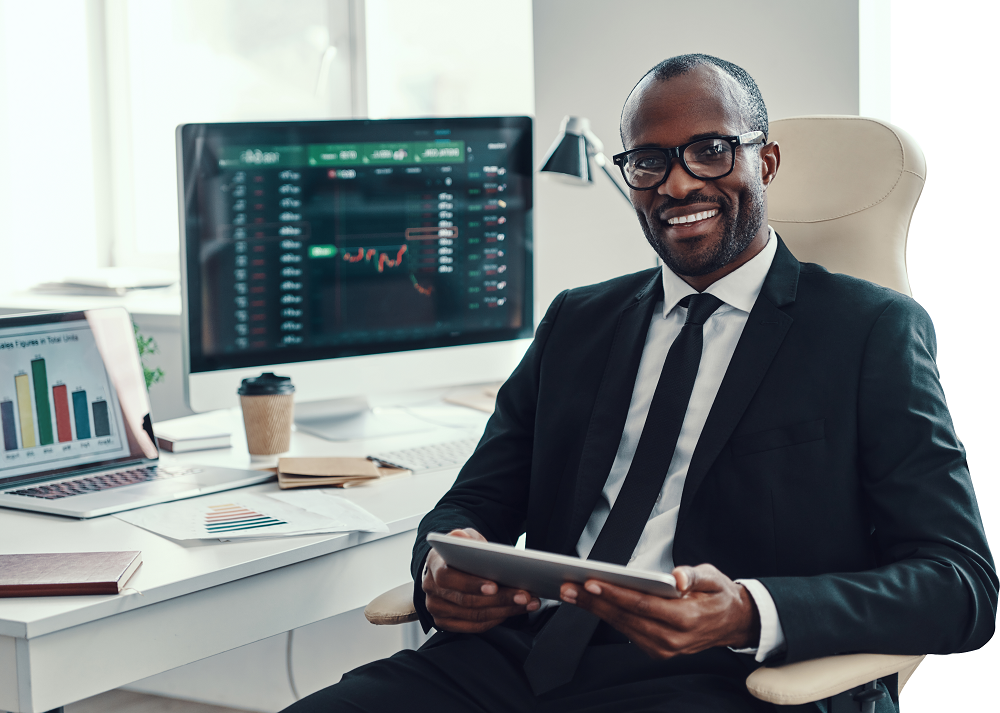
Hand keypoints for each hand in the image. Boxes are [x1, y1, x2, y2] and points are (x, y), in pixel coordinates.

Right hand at [423, 528, 540, 632]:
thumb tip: (461, 539)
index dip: (471, 584)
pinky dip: (496, 619)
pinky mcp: (446, 623)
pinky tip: (513, 611)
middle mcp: (431, 589)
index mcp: (433, 565)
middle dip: (499, 599)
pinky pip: (475, 626)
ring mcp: (437, 608)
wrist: (449, 565)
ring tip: (527, 602)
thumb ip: (465, 538)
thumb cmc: (459, 552)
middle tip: (524, 595)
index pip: (447, 577)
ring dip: (505, 610)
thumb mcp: (464, 537)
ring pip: (474, 615)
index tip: (495, 586)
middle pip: (466, 600)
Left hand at [559, 563, 759, 658]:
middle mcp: (673, 639)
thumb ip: (694, 575)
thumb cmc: (719, 596)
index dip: (614, 594)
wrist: (733, 622)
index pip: (642, 605)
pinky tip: (592, 604)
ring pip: (623, 627)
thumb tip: (678, 577)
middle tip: (569, 587)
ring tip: (573, 593)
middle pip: (626, 617)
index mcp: (687, 619)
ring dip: (595, 610)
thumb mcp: (714, 577)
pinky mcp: (658, 650)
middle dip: (594, 601)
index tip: (591, 582)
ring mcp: (665, 648)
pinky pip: (628, 633)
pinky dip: (608, 618)